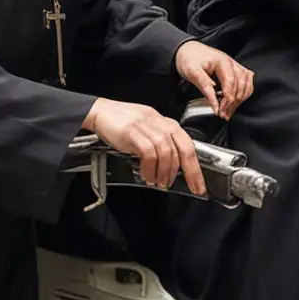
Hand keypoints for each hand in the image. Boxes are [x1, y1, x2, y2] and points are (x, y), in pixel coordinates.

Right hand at [82, 99, 206, 195]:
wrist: (100, 112)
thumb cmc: (122, 123)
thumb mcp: (148, 130)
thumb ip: (162, 143)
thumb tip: (173, 166)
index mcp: (166, 123)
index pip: (188, 146)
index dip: (196, 168)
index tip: (199, 185)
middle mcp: (160, 123)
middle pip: (182, 149)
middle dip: (189, 172)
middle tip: (190, 187)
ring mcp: (147, 126)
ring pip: (166, 153)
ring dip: (165, 172)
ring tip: (160, 182)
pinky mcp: (133, 132)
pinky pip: (148, 153)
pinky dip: (149, 168)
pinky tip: (147, 175)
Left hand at [174, 41, 253, 117]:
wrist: (187, 50)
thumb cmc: (189, 59)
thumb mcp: (192, 72)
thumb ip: (205, 87)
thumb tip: (214, 103)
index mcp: (222, 61)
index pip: (231, 82)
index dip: (227, 99)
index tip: (220, 110)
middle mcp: (232, 62)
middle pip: (240, 85)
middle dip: (233, 102)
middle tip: (223, 114)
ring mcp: (235, 65)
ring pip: (247, 84)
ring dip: (240, 99)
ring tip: (229, 111)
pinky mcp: (235, 69)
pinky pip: (247, 81)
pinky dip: (244, 92)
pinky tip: (237, 100)